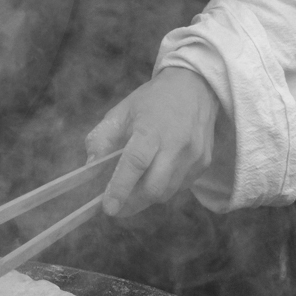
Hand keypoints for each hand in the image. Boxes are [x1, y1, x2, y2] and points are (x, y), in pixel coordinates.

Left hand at [85, 68, 218, 217]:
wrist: (195, 87)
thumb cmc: (152, 100)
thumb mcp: (121, 112)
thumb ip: (102, 139)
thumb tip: (89, 168)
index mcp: (151, 129)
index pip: (135, 163)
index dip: (120, 188)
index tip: (107, 208)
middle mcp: (177, 145)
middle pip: (155, 187)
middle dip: (132, 202)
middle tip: (116, 207)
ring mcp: (195, 156)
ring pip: (168, 192)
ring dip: (146, 198)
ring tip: (132, 192)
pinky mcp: (205, 163)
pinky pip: (180, 187)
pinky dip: (163, 189)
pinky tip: (153, 178)